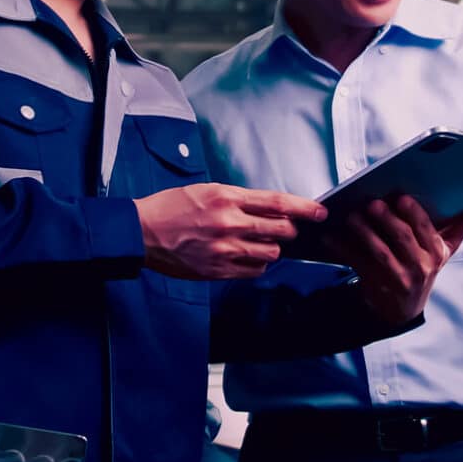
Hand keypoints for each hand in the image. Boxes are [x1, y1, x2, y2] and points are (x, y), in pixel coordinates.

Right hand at [135, 183, 326, 279]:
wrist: (141, 232)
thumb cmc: (172, 207)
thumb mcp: (208, 190)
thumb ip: (240, 200)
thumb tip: (270, 208)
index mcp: (227, 198)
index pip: (277, 202)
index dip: (304, 208)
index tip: (320, 211)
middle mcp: (229, 223)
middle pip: (280, 229)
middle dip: (289, 229)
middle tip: (285, 228)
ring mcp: (224, 250)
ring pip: (270, 253)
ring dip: (272, 248)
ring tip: (258, 242)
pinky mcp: (217, 270)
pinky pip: (253, 271)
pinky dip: (257, 264)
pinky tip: (247, 256)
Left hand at [323, 196, 462, 325]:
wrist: (401, 310)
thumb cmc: (422, 269)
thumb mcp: (444, 252)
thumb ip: (460, 227)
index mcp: (437, 254)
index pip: (427, 231)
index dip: (414, 214)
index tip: (401, 197)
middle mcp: (420, 268)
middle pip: (402, 239)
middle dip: (386, 219)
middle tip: (372, 203)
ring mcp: (397, 279)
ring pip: (379, 252)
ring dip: (363, 232)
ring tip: (351, 216)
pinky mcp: (375, 286)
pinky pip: (357, 264)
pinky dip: (343, 249)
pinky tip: (331, 237)